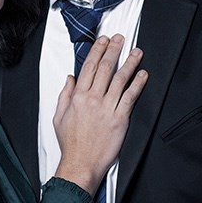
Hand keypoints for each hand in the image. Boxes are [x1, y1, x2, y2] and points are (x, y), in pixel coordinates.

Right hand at [53, 34, 147, 195]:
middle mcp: (92, 99)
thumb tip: (70, 79)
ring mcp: (107, 108)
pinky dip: (137, 84)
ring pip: (120, 79)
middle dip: (113, 50)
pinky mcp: (120, 119)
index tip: (103, 41)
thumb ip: (65, 95)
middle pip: (105, 68)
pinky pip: (130, 97)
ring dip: (129, 62)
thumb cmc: (71, 144)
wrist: (81, 164)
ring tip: (136, 52)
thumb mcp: (59, 116)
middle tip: (120, 39)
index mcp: (77, 96)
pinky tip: (142, 74)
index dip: (97, 51)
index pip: (89, 67)